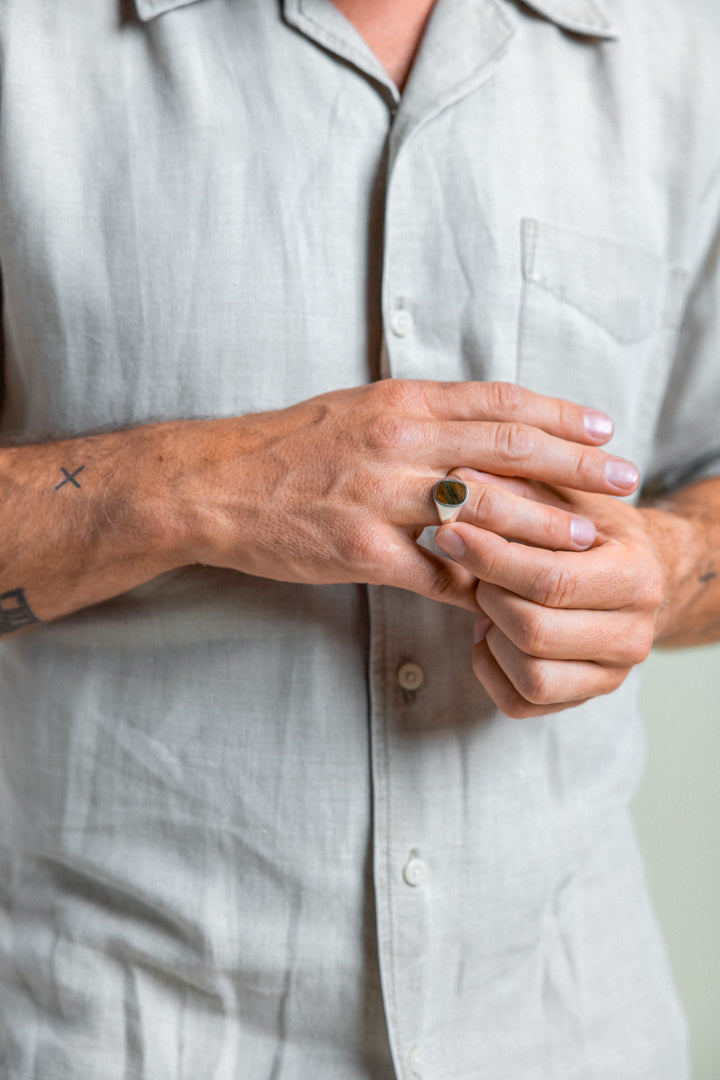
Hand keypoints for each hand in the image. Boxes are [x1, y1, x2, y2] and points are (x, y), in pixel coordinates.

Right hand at [175, 379, 638, 612]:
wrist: (214, 483)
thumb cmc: (288, 447)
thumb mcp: (358, 412)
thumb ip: (419, 418)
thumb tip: (479, 432)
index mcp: (400, 403)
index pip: (499, 403)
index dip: (559, 415)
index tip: (602, 427)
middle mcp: (398, 442)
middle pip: (509, 449)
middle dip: (576, 464)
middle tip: (624, 477)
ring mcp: (380, 497)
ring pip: (484, 512)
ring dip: (544, 527)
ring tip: (589, 537)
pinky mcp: (362, 550)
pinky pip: (438, 573)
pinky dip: (477, 584)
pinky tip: (507, 594)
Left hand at [435, 482, 666, 713]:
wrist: (630, 575)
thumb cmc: (590, 529)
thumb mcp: (563, 497)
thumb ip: (516, 488)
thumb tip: (456, 481)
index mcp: (637, 576)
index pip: (551, 579)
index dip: (491, 558)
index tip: (450, 532)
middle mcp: (635, 635)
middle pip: (536, 631)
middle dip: (489, 596)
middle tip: (472, 568)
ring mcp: (612, 674)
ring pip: (530, 676)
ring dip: (492, 635)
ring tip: (488, 599)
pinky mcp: (583, 698)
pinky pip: (520, 701)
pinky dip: (491, 668)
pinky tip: (491, 631)